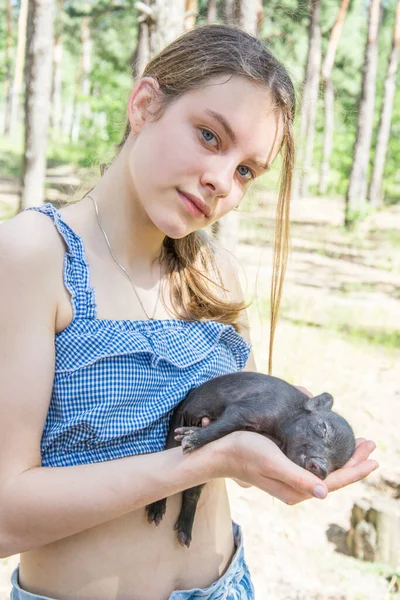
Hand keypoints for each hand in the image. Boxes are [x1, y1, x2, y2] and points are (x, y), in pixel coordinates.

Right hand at [212, 431, 377, 504]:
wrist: (219, 451)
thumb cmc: (244, 452)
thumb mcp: (272, 462)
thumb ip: (297, 477)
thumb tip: (325, 492)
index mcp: (295, 490)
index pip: (334, 482)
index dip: (355, 469)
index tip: (373, 457)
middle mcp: (296, 489)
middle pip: (334, 477)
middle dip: (354, 461)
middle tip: (371, 444)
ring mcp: (291, 480)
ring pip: (326, 472)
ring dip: (343, 459)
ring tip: (358, 446)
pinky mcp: (285, 470)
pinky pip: (315, 467)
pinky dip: (328, 457)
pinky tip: (332, 449)